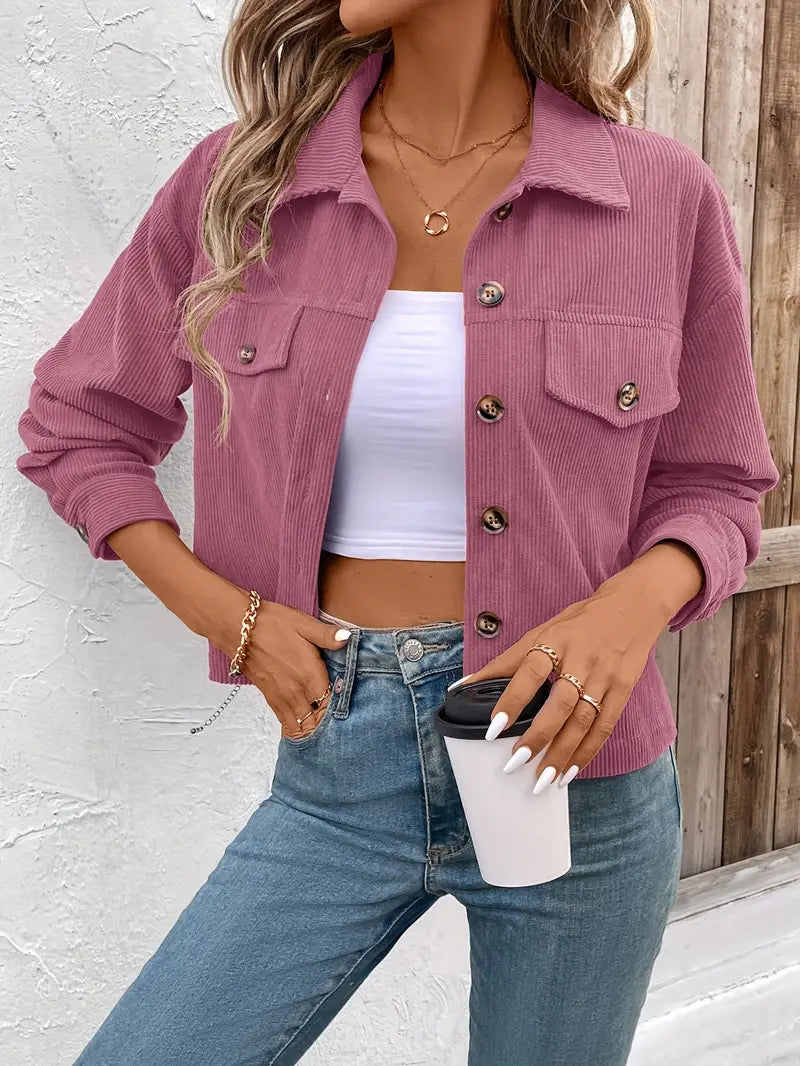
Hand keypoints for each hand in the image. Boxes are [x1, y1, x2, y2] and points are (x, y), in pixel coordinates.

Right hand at [200, 582, 352, 739]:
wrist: (238, 628)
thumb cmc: (272, 623)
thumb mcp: (304, 624)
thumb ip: (327, 636)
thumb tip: (348, 639)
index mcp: (310, 675)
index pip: (331, 703)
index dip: (340, 708)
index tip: (349, 708)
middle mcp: (296, 690)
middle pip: (316, 719)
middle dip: (327, 724)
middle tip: (338, 726)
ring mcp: (281, 696)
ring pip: (300, 723)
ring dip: (311, 729)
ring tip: (322, 734)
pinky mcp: (268, 695)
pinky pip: (284, 719)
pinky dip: (293, 727)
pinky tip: (300, 731)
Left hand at [450, 582, 672, 789]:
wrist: (633, 607)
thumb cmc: (578, 623)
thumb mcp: (541, 632)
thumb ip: (506, 662)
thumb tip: (463, 686)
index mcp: (555, 641)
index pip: (530, 672)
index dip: (511, 700)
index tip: (493, 728)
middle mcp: (581, 659)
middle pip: (560, 703)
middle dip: (538, 736)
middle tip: (515, 763)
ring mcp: (605, 676)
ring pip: (583, 721)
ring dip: (562, 752)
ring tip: (541, 778)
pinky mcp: (623, 690)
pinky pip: (605, 726)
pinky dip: (587, 752)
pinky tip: (569, 771)